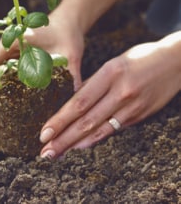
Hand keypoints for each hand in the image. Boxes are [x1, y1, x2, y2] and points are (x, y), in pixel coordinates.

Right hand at [0, 9, 85, 143]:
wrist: (67, 25)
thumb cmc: (66, 33)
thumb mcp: (69, 52)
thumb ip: (71, 74)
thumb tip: (75, 104)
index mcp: (8, 46)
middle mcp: (3, 56)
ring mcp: (7, 65)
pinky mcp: (15, 72)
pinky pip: (1, 89)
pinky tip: (0, 122)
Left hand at [40, 35, 180, 158]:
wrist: (175, 62)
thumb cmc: (140, 58)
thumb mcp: (113, 62)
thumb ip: (93, 82)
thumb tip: (74, 100)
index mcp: (110, 73)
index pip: (79, 102)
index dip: (60, 120)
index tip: (44, 133)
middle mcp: (121, 92)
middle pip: (86, 120)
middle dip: (63, 138)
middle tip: (46, 152)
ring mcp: (132, 106)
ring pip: (100, 129)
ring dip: (76, 144)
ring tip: (59, 153)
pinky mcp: (141, 115)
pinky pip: (114, 129)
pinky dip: (96, 139)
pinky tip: (82, 146)